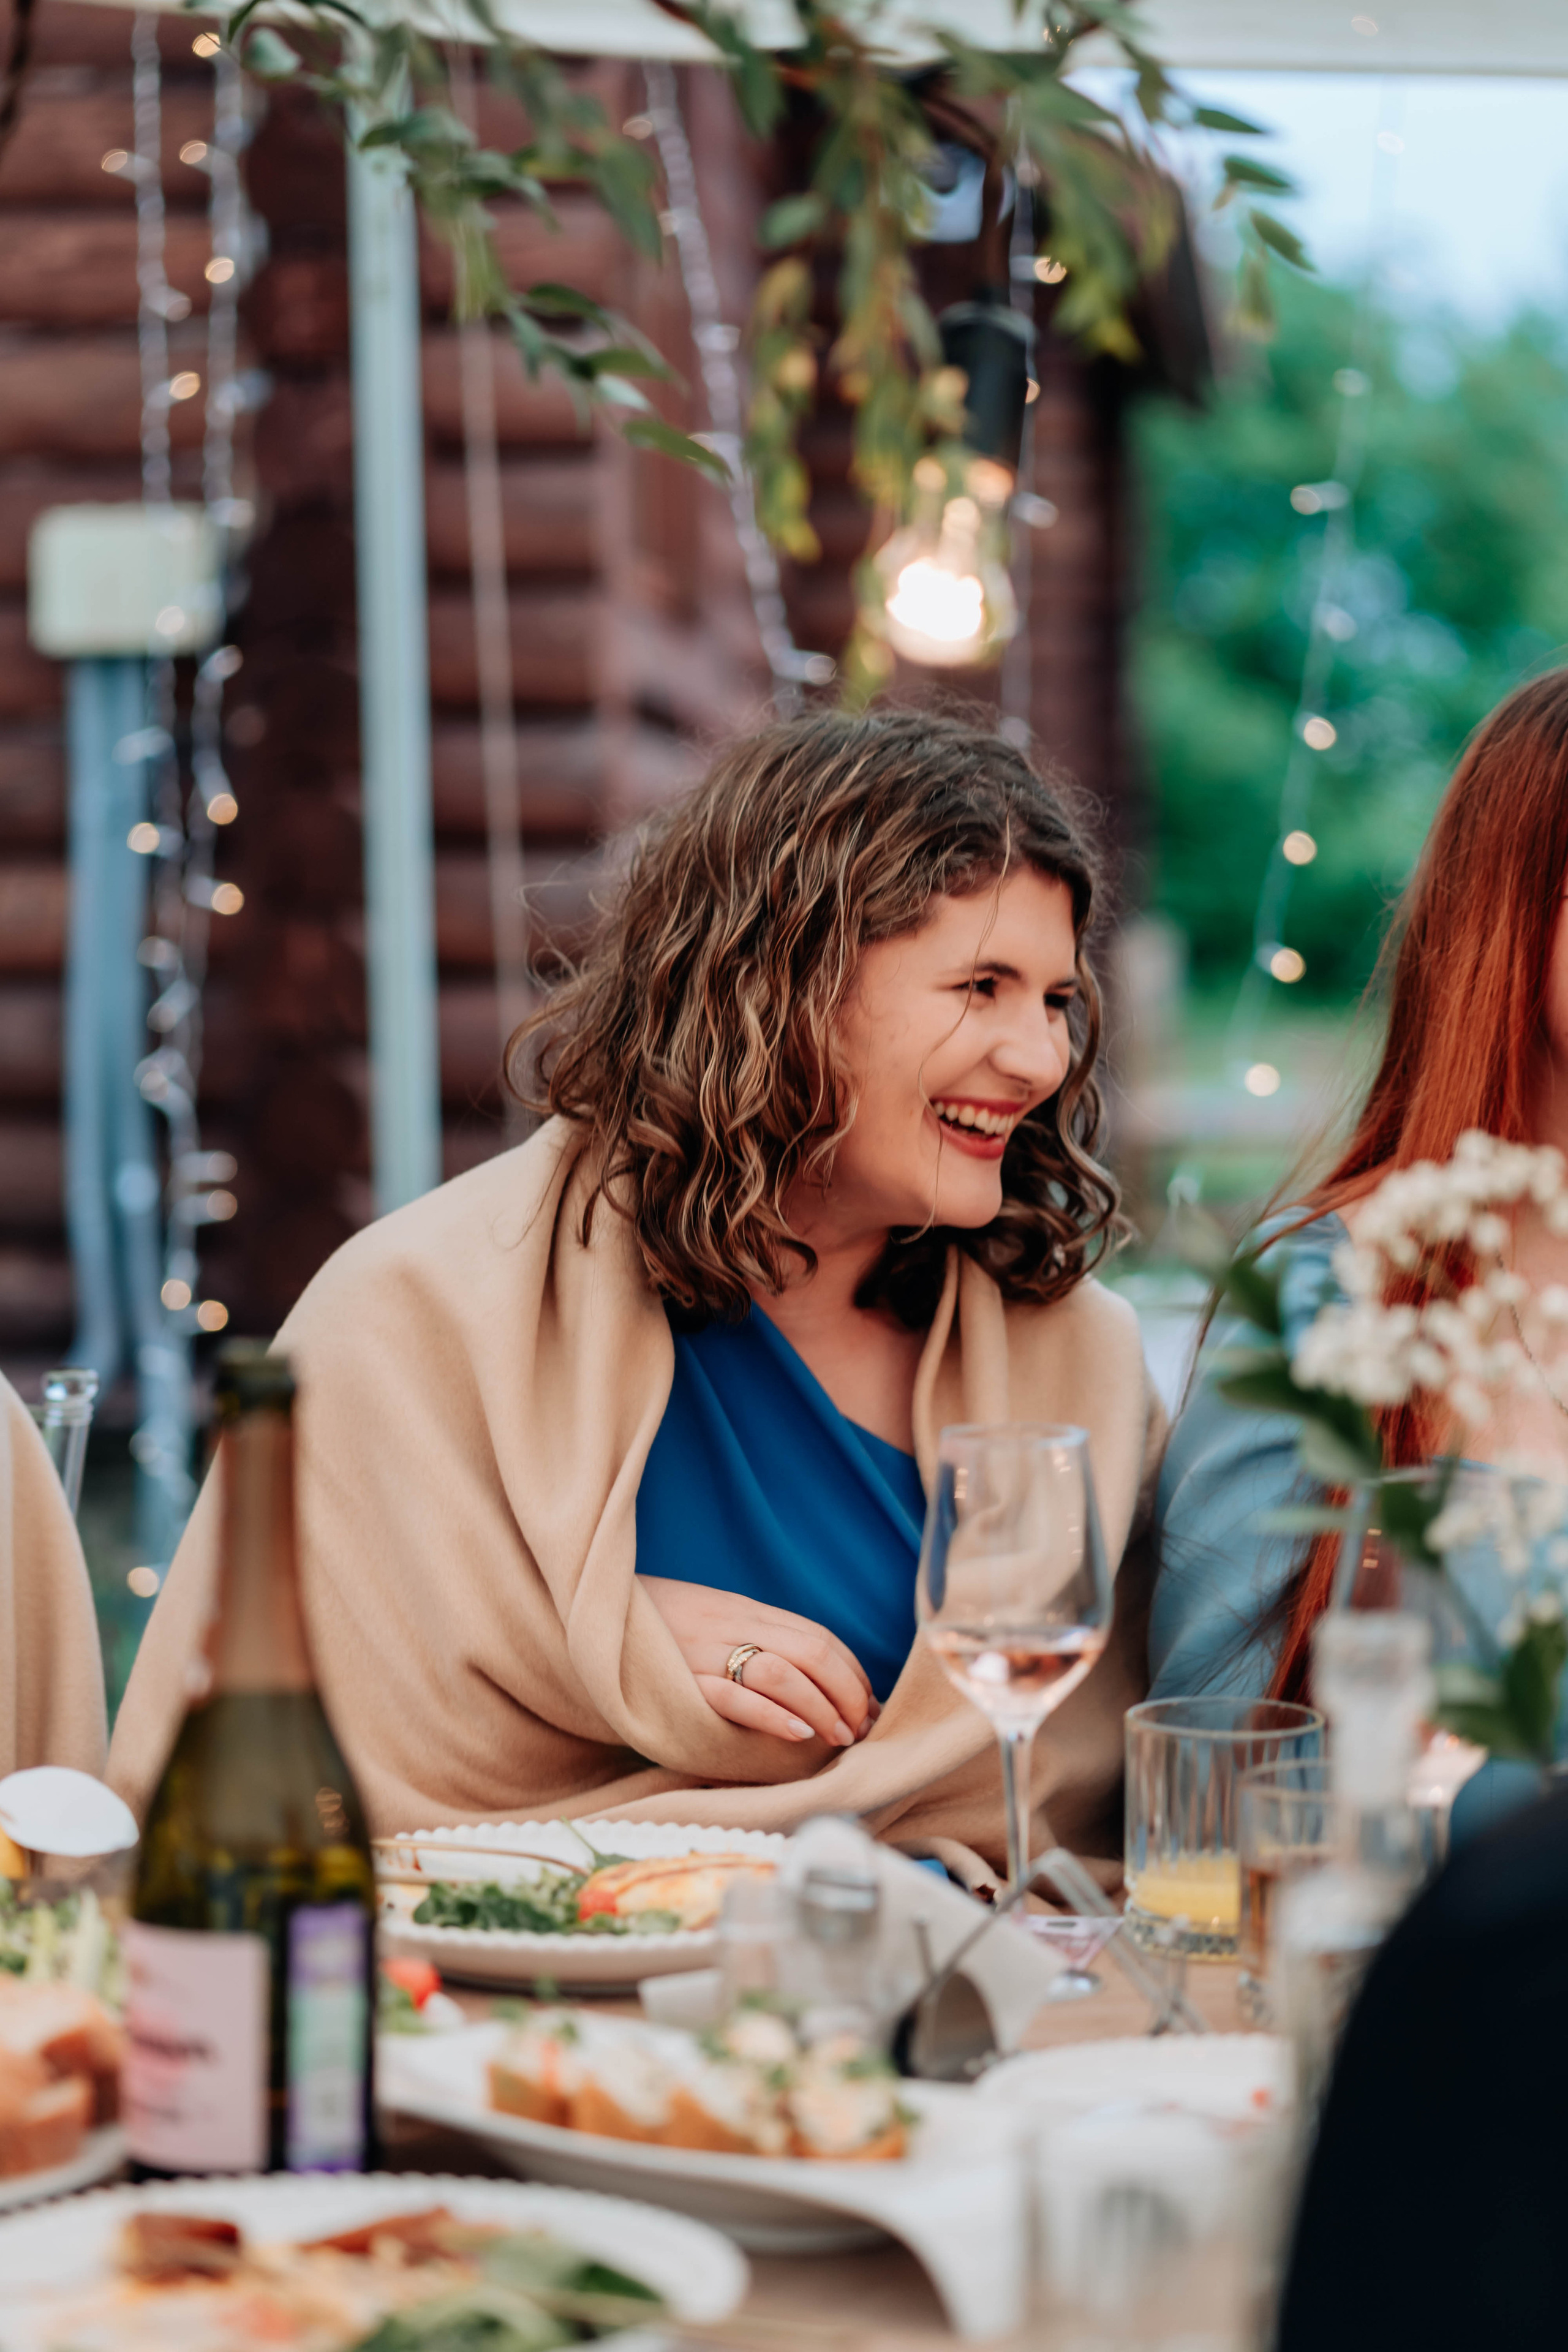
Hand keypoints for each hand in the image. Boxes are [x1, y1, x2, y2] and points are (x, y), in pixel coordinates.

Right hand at [638, 1578, 878, 1748]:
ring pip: (781, 1672)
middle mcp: (731, 1625)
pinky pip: (732, 1697)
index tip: (868, 1705)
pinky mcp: (679, 1681)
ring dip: (820, 1707)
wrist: (593, 1606)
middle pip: (812, 1653)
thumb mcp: (713, 1617)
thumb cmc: (659, 1623)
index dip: (852, 1673)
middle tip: (861, 1728)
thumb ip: (754, 1638)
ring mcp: (705, 1652)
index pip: (819, 1637)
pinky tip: (796, 1733)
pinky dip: (771, 1714)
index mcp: (745, 1610)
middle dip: (847, 1693)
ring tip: (838, 1736)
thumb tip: (811, 1677)